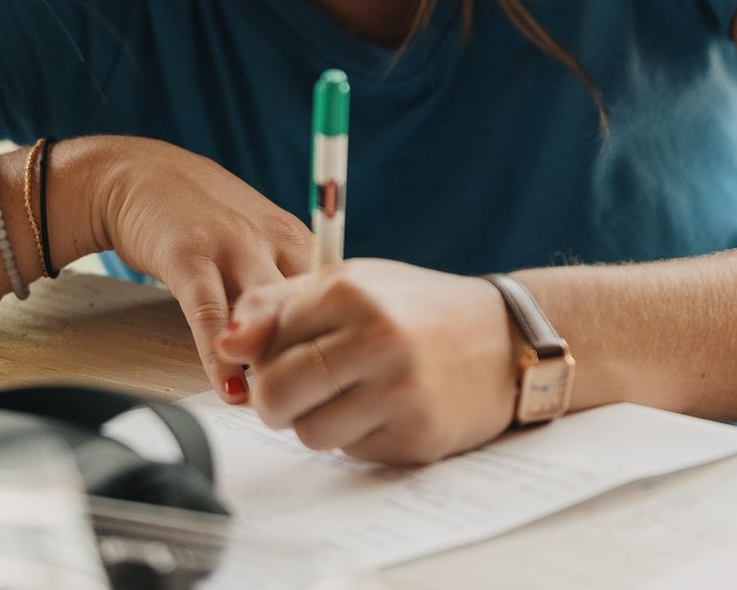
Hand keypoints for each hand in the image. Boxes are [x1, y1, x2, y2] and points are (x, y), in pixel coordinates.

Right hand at [79, 136, 312, 400]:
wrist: (138, 174)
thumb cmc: (204, 215)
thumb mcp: (260, 237)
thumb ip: (286, 281)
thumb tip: (319, 341)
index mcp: (295, 237)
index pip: (335, 299)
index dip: (337, 344)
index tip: (336, 384)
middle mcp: (270, 238)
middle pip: (309, 307)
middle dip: (312, 357)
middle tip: (312, 403)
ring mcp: (230, 245)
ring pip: (266, 313)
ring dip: (271, 363)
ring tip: (275, 406)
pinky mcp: (188, 256)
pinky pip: (210, 314)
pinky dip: (221, 356)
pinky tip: (230, 388)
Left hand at [216, 259, 519, 464]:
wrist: (509, 338)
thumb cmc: (419, 309)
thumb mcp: (353, 282)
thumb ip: (281, 304)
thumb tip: (226, 343)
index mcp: (352, 291)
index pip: (260, 340)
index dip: (257, 356)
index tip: (272, 356)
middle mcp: (377, 340)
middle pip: (274, 394)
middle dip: (273, 399)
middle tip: (295, 389)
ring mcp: (400, 393)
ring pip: (308, 433)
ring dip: (316, 421)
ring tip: (350, 394)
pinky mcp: (417, 438)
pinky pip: (352, 453)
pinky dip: (358, 436)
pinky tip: (385, 408)